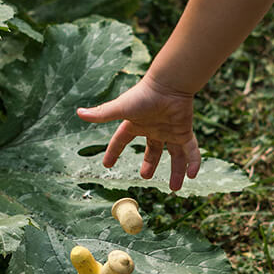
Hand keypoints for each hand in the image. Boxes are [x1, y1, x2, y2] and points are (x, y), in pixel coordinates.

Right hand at [76, 76, 200, 190]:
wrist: (169, 85)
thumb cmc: (144, 95)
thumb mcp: (121, 109)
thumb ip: (102, 114)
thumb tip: (79, 113)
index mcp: (136, 124)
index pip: (121, 140)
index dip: (114, 152)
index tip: (107, 164)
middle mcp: (153, 128)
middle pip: (152, 150)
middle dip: (149, 163)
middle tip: (145, 176)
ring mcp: (170, 131)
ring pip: (174, 155)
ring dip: (176, 171)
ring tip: (175, 188)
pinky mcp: (185, 131)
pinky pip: (191, 150)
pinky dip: (193, 162)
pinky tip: (192, 175)